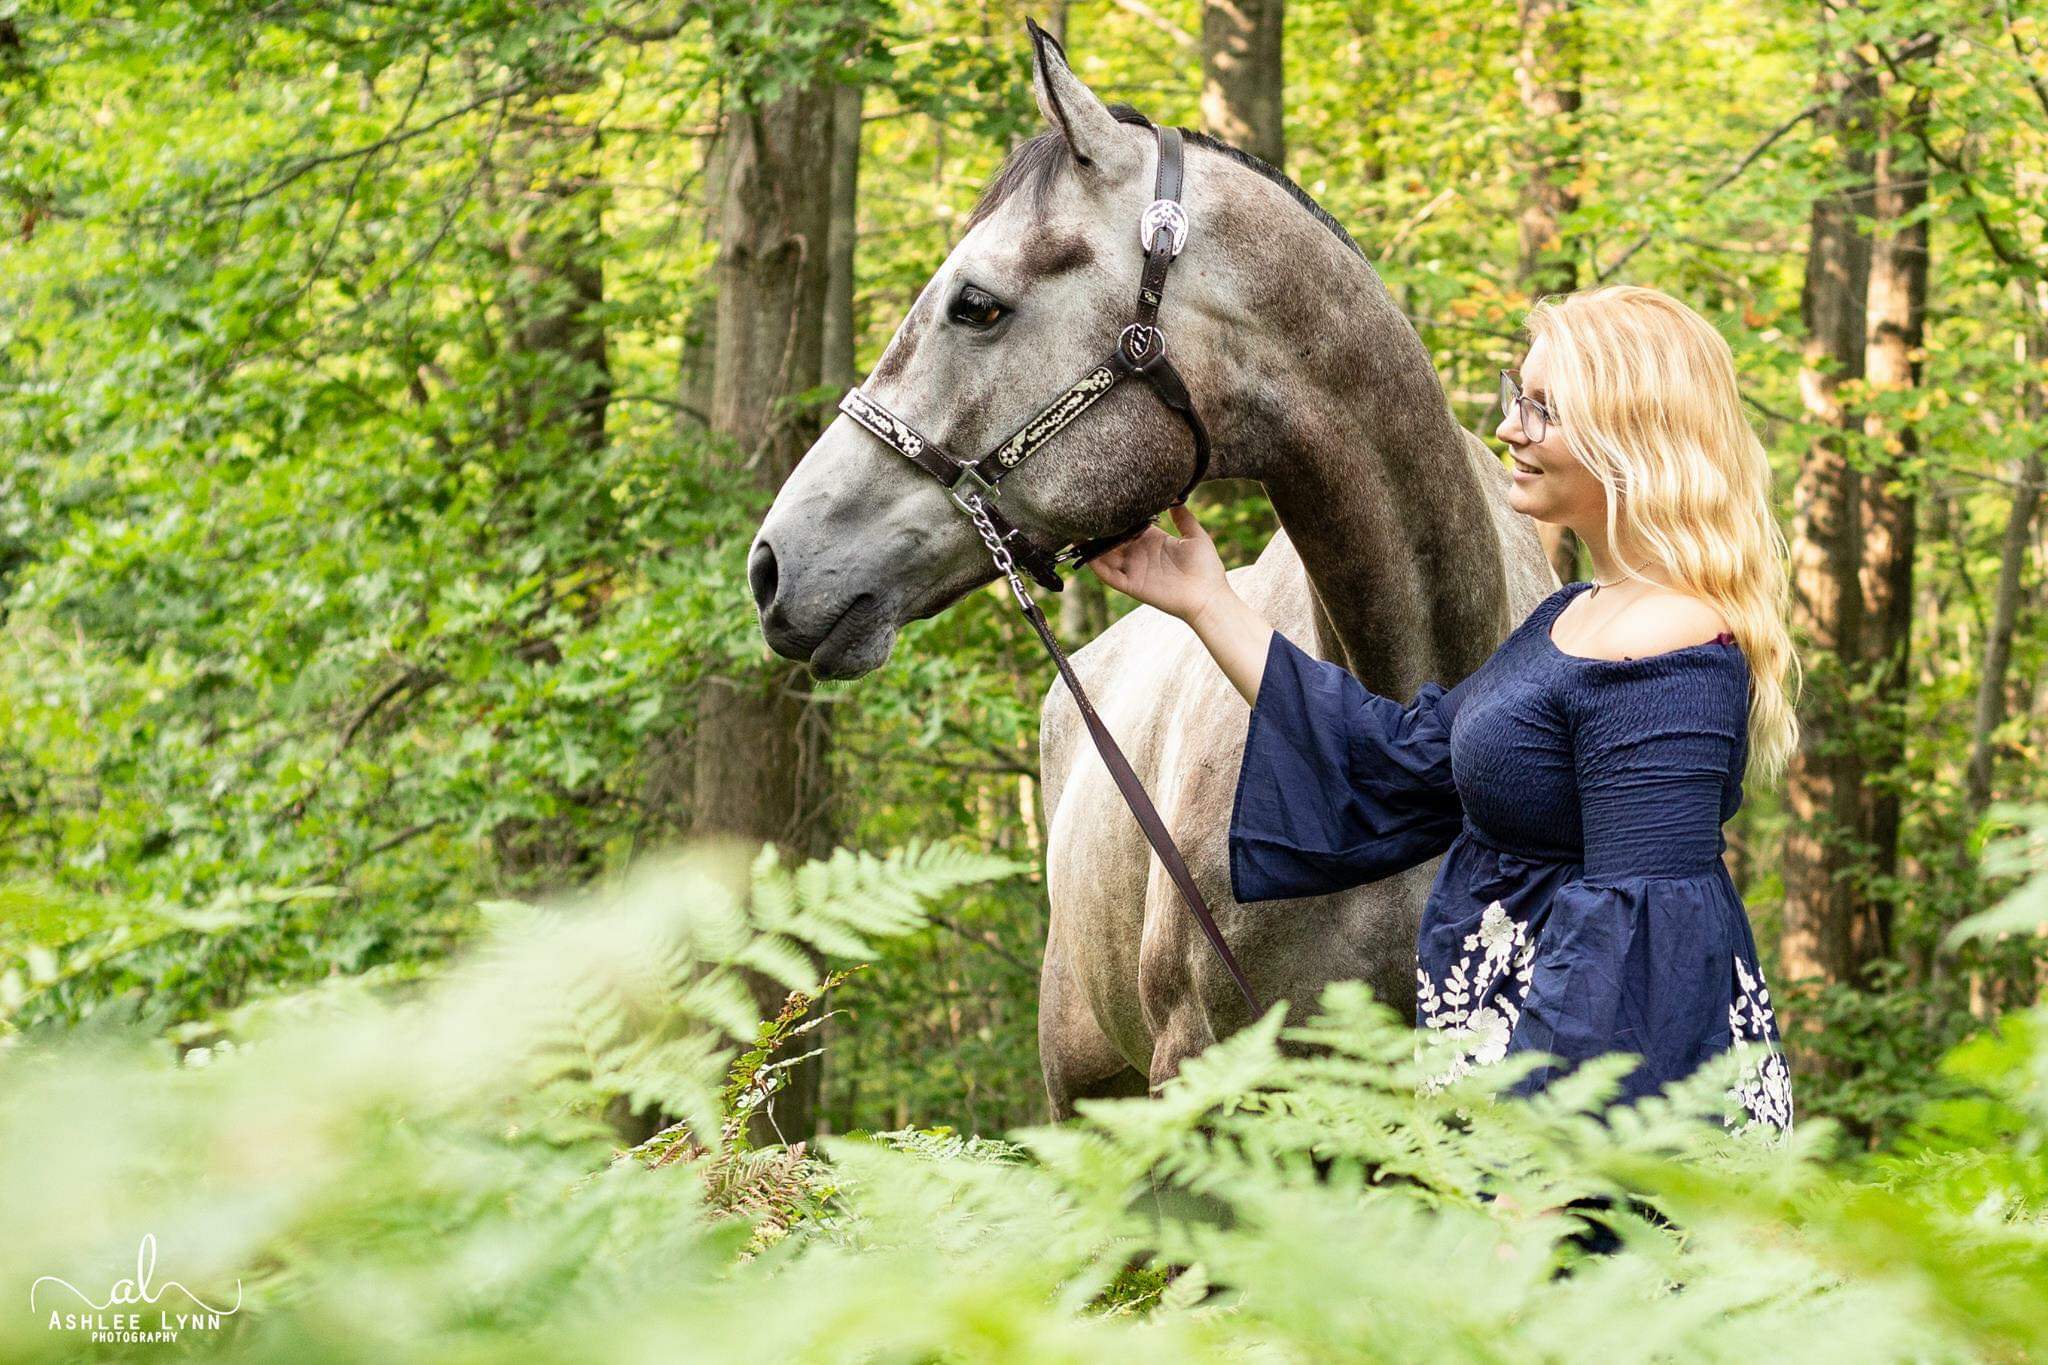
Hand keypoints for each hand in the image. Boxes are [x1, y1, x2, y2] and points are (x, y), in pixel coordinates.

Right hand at [1086, 504, 1229, 622]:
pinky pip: (1108, 575)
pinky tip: (1085, 554)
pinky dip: (1095, 565)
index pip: (1128, 525)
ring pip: (1105, 556)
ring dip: (1091, 546)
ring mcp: (1134, 570)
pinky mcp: (1132, 585)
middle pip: (1112, 540)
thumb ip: (1183, 517)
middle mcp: (1140, 554)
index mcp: (1153, 541)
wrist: (1208, 595)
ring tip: (1076, 530)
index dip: (1118, 515)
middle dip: (1099, 529)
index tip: (1106, 500)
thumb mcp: (1195, 536)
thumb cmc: (1206, 568)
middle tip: (1085, 512)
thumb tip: (1177, 496)